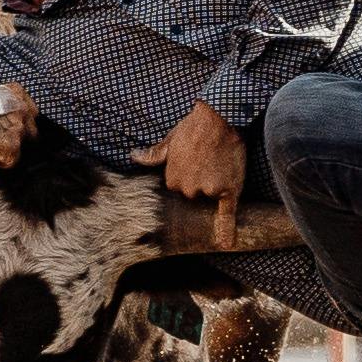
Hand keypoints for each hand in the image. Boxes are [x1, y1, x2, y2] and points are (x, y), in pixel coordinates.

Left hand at [132, 102, 245, 249]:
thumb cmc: (192, 127)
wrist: (217, 117)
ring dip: (217, 185)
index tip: (196, 161)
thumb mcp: (169, 140)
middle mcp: (187, 189)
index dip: (190, 176)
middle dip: (202, 181)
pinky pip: (226, 215)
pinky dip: (226, 230)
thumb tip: (133, 156)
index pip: (180, 189)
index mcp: (172, 180)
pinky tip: (228, 244)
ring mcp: (207, 190)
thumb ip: (153, 154)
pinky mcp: (227, 190)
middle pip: (195, 195)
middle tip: (209, 159)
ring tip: (221, 162)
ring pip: (211, 197)